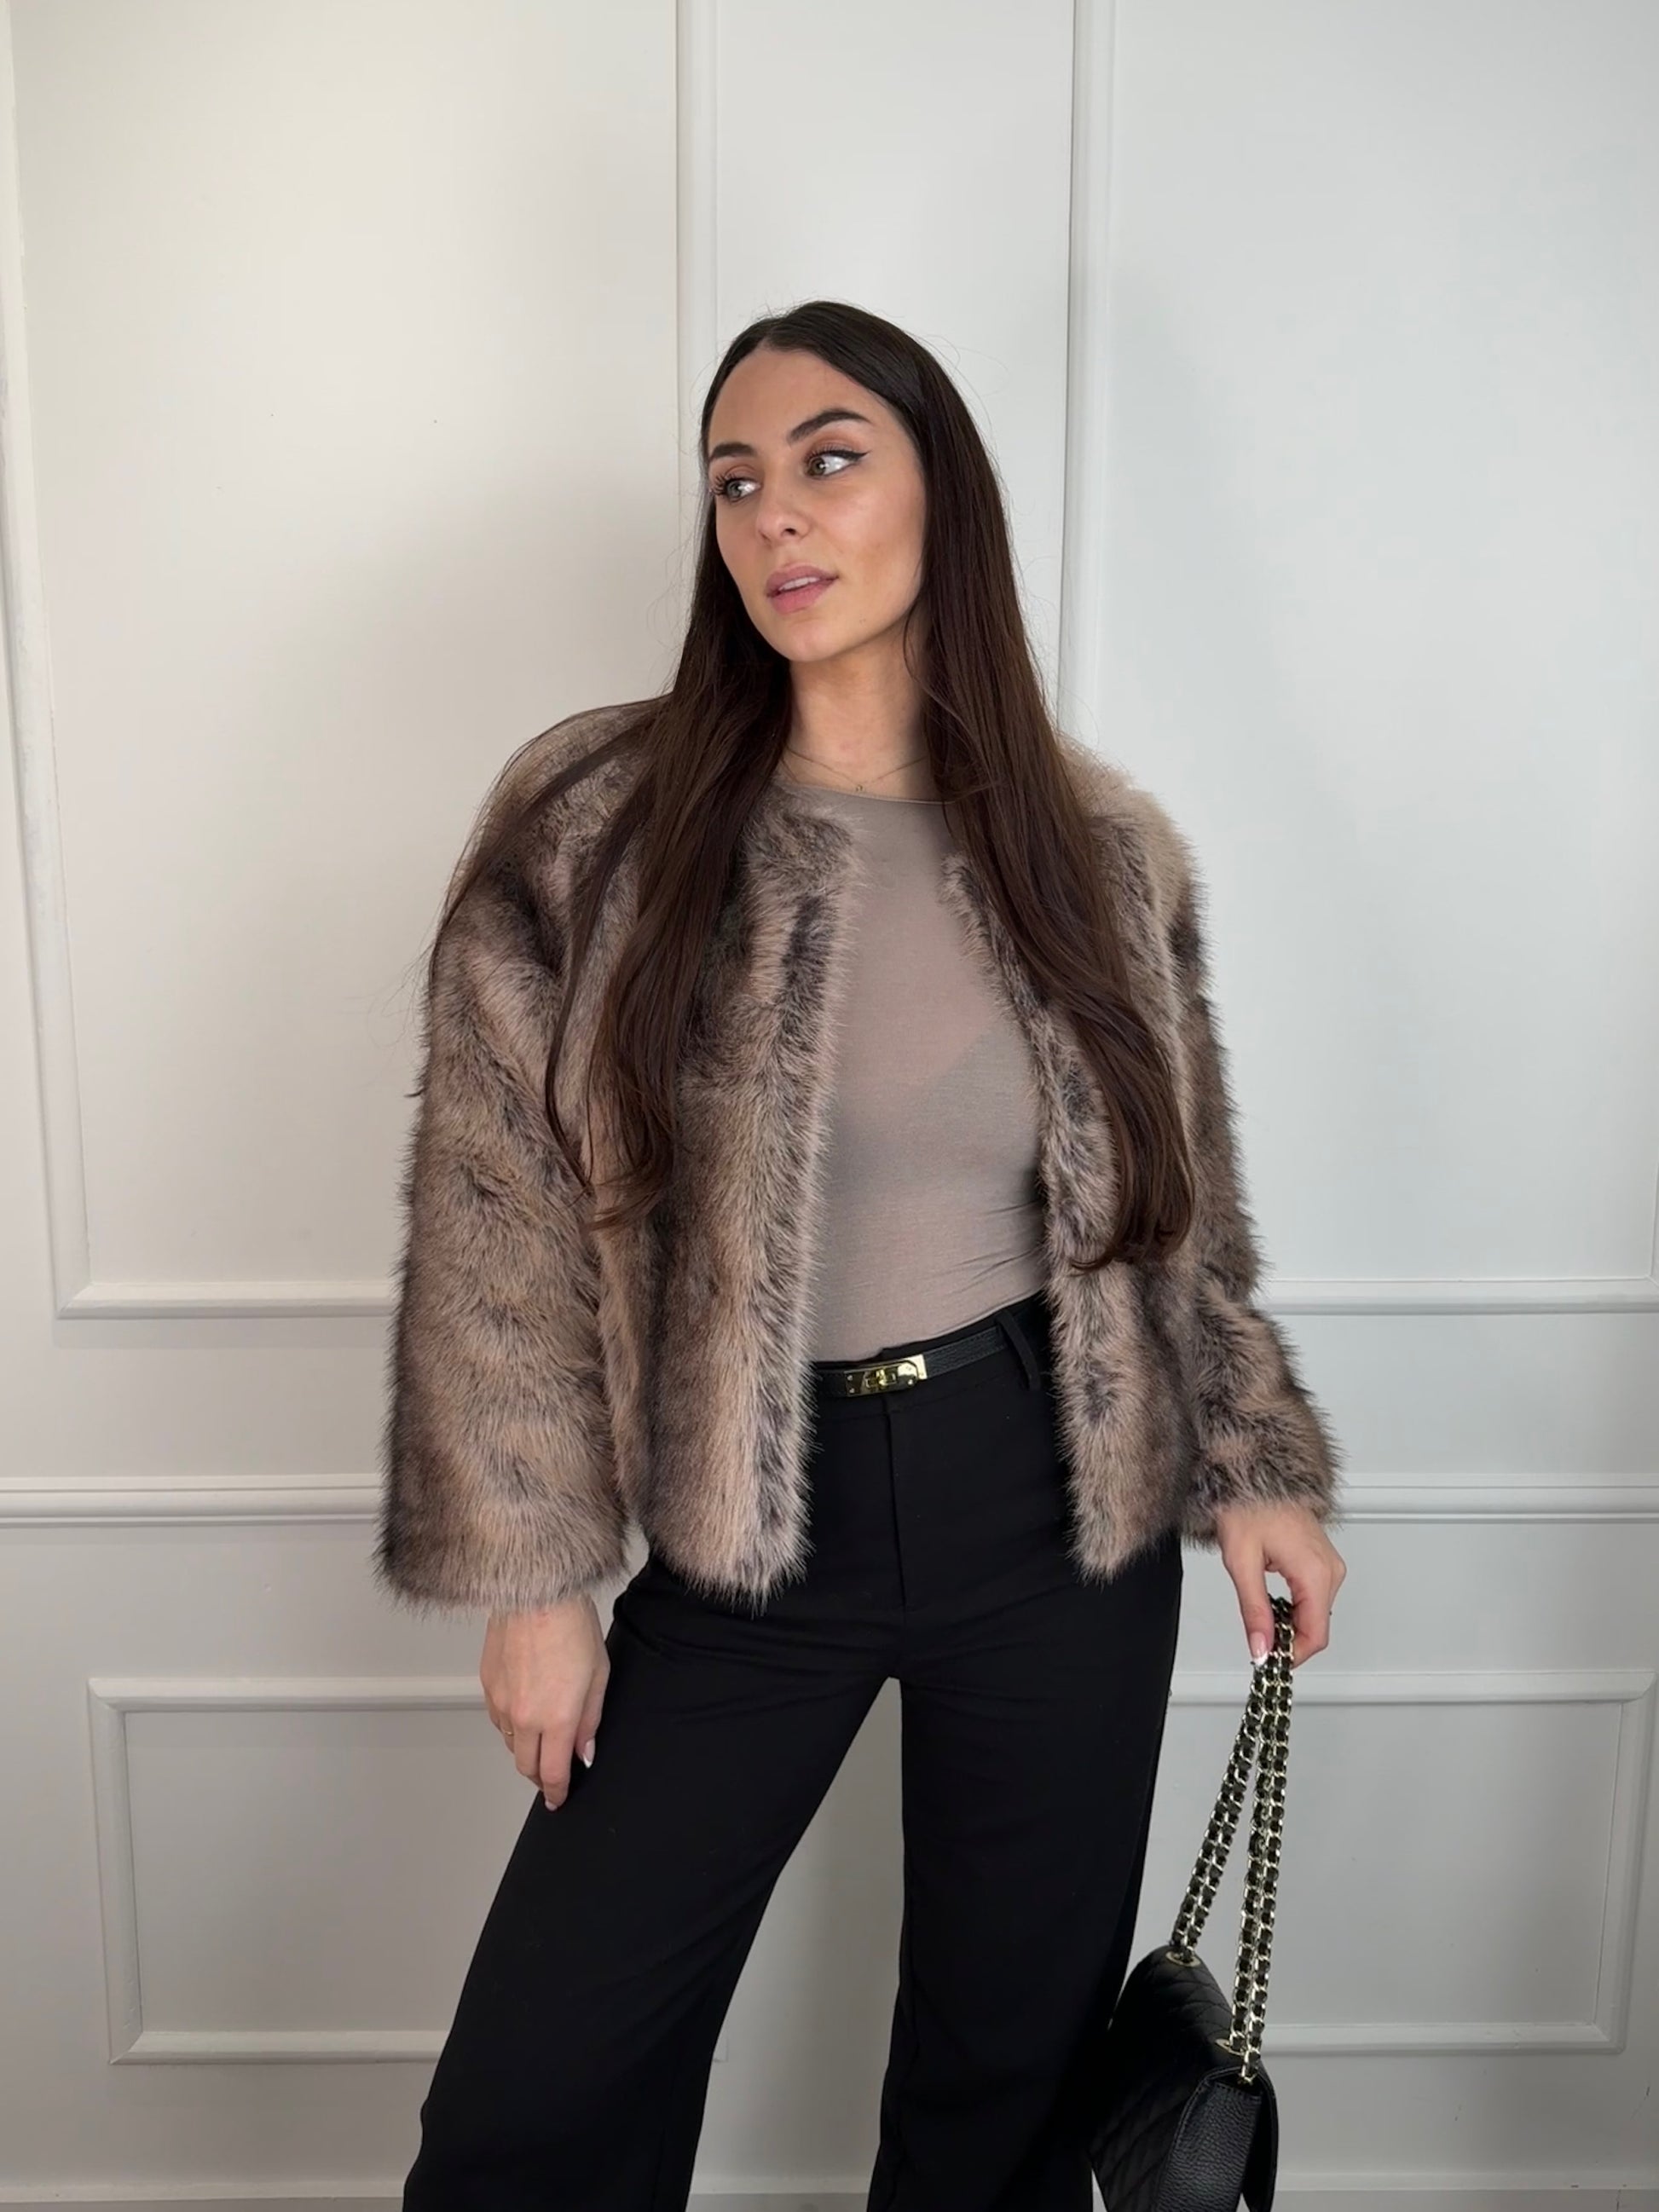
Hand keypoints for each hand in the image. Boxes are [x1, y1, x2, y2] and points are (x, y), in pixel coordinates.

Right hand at [481, 1596, 610, 1810]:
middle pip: (526, 1766)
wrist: (536, 1593)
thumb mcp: (598, 1677)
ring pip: (510, 1743)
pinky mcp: (488, 1684)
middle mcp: (524, 1717)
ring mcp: (501, 1702)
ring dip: (526, 1749)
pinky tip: (524, 1712)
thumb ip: (590, 1721)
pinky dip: (511, 1725)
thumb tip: (584, 1753)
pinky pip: (498, 1719)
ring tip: (541, 1740)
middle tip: (552, 1775)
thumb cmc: (572, 1627)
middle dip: (540, 1776)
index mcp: (555, 1720)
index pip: (552, 1774)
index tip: (558, 1799)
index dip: (556, 1792)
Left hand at [1213, 1503, 1344, 1669]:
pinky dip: (1293, 1607)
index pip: (1315, 1634)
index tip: (1267, 1661)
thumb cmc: (1247, 1506)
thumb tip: (1261, 1649)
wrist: (1254, 1473)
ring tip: (1260, 1617)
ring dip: (1289, 1623)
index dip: (1293, 1655)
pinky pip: (1313, 1596)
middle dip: (1288, 1640)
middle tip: (1256, 1641)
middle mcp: (1330, 1570)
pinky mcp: (1322, 1559)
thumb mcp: (1242, 1562)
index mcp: (1315, 1573)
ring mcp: (1329, 1564)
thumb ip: (1254, 1610)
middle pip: (1316, 1626)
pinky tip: (1271, 1602)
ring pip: (1315, 1612)